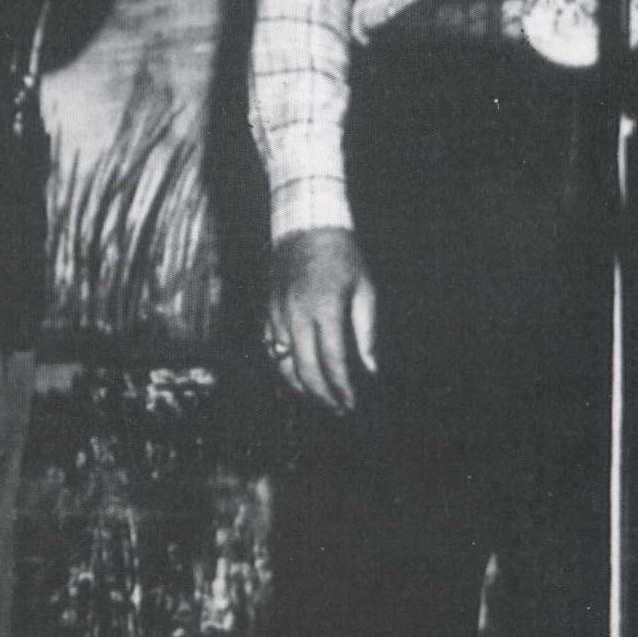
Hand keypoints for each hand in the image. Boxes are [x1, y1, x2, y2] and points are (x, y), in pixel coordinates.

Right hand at [267, 228, 376, 412]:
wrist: (306, 226)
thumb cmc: (343, 257)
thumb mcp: (365, 288)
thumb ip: (367, 330)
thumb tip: (370, 368)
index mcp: (325, 307)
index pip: (333, 360)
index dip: (343, 387)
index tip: (354, 403)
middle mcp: (296, 314)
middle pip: (306, 369)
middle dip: (324, 396)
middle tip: (340, 410)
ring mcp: (277, 314)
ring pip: (283, 364)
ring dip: (302, 388)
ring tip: (322, 401)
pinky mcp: (267, 312)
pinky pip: (270, 350)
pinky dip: (283, 369)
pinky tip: (299, 379)